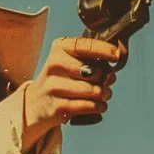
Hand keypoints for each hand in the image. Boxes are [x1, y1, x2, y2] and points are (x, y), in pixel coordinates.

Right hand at [22, 37, 118, 151]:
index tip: (116, 56)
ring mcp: (54, 87)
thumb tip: (111, 74)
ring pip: (93, 91)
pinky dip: (98, 106)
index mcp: (59, 48)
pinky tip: (99, 106)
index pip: (86, 46)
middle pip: (94, 72)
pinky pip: (88, 106)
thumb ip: (90, 61)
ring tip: (104, 95)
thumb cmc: (61, 79)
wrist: (36, 104)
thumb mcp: (70, 61)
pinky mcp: (57, 107)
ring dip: (104, 94)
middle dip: (106, 79)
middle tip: (107, 83)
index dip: (104, 51)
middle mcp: (54, 65)